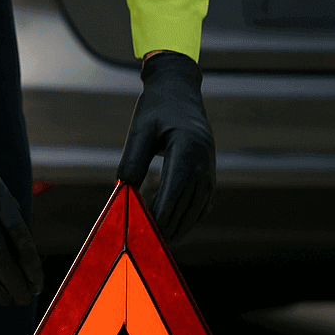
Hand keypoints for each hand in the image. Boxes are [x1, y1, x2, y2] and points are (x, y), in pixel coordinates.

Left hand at [116, 51, 214, 241]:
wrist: (179, 89)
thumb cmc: (156, 107)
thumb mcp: (140, 129)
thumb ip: (132, 160)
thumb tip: (124, 192)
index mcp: (188, 148)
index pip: (173, 191)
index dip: (159, 215)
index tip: (143, 231)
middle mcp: (204, 160)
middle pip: (186, 204)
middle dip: (167, 227)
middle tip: (147, 245)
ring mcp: (210, 166)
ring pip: (197, 207)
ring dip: (180, 227)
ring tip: (160, 242)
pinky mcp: (209, 170)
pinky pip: (203, 201)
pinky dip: (191, 217)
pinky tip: (176, 227)